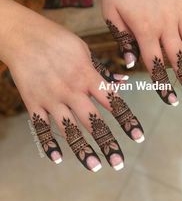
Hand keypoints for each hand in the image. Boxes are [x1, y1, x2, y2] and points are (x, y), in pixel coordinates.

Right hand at [0, 0, 143, 171]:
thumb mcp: (84, 50)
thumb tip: (122, 82)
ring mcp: (51, 98)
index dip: (126, 120)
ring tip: (95, 165)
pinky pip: (41, 127)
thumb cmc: (57, 39)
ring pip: (69, 129)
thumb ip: (102, 70)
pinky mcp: (33, 102)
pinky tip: (57, 158)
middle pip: (93, 121)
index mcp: (87, 76)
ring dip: (82, 149)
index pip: (112, 102)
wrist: (24, 35)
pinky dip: (48, 144)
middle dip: (107, 143)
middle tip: (119, 162)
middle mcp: (71, 91)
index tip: (137, 136)